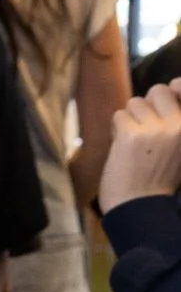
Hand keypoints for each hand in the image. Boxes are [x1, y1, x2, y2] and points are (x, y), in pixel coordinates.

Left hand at [100, 82, 180, 213]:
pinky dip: (117, 130)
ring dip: (130, 120)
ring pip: (135, 103)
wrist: (141, 207)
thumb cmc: (160, 178)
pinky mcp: (131, 134)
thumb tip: (173, 84)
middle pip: (157, 91)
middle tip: (145, 131)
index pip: (180, 85)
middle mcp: (179, 124)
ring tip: (134, 143)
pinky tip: (123, 148)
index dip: (172, 90)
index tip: (167, 100)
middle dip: (147, 107)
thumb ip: (176, 119)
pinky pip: (119, 116)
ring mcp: (155, 128)